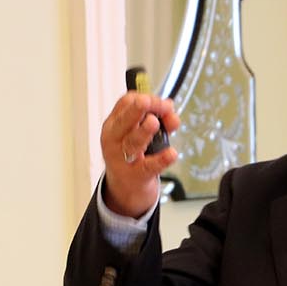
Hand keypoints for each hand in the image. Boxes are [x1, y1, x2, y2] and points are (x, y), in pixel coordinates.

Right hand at [100, 90, 180, 217]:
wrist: (126, 187)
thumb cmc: (133, 153)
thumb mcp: (143, 133)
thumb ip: (161, 120)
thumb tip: (172, 112)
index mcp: (114, 125)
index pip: (125, 104)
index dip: (144, 98)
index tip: (162, 102)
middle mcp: (114, 140)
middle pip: (124, 121)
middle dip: (136, 110)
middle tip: (148, 102)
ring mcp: (122, 159)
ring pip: (132, 143)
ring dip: (144, 131)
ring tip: (154, 123)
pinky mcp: (135, 176)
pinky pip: (148, 167)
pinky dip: (160, 160)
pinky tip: (171, 154)